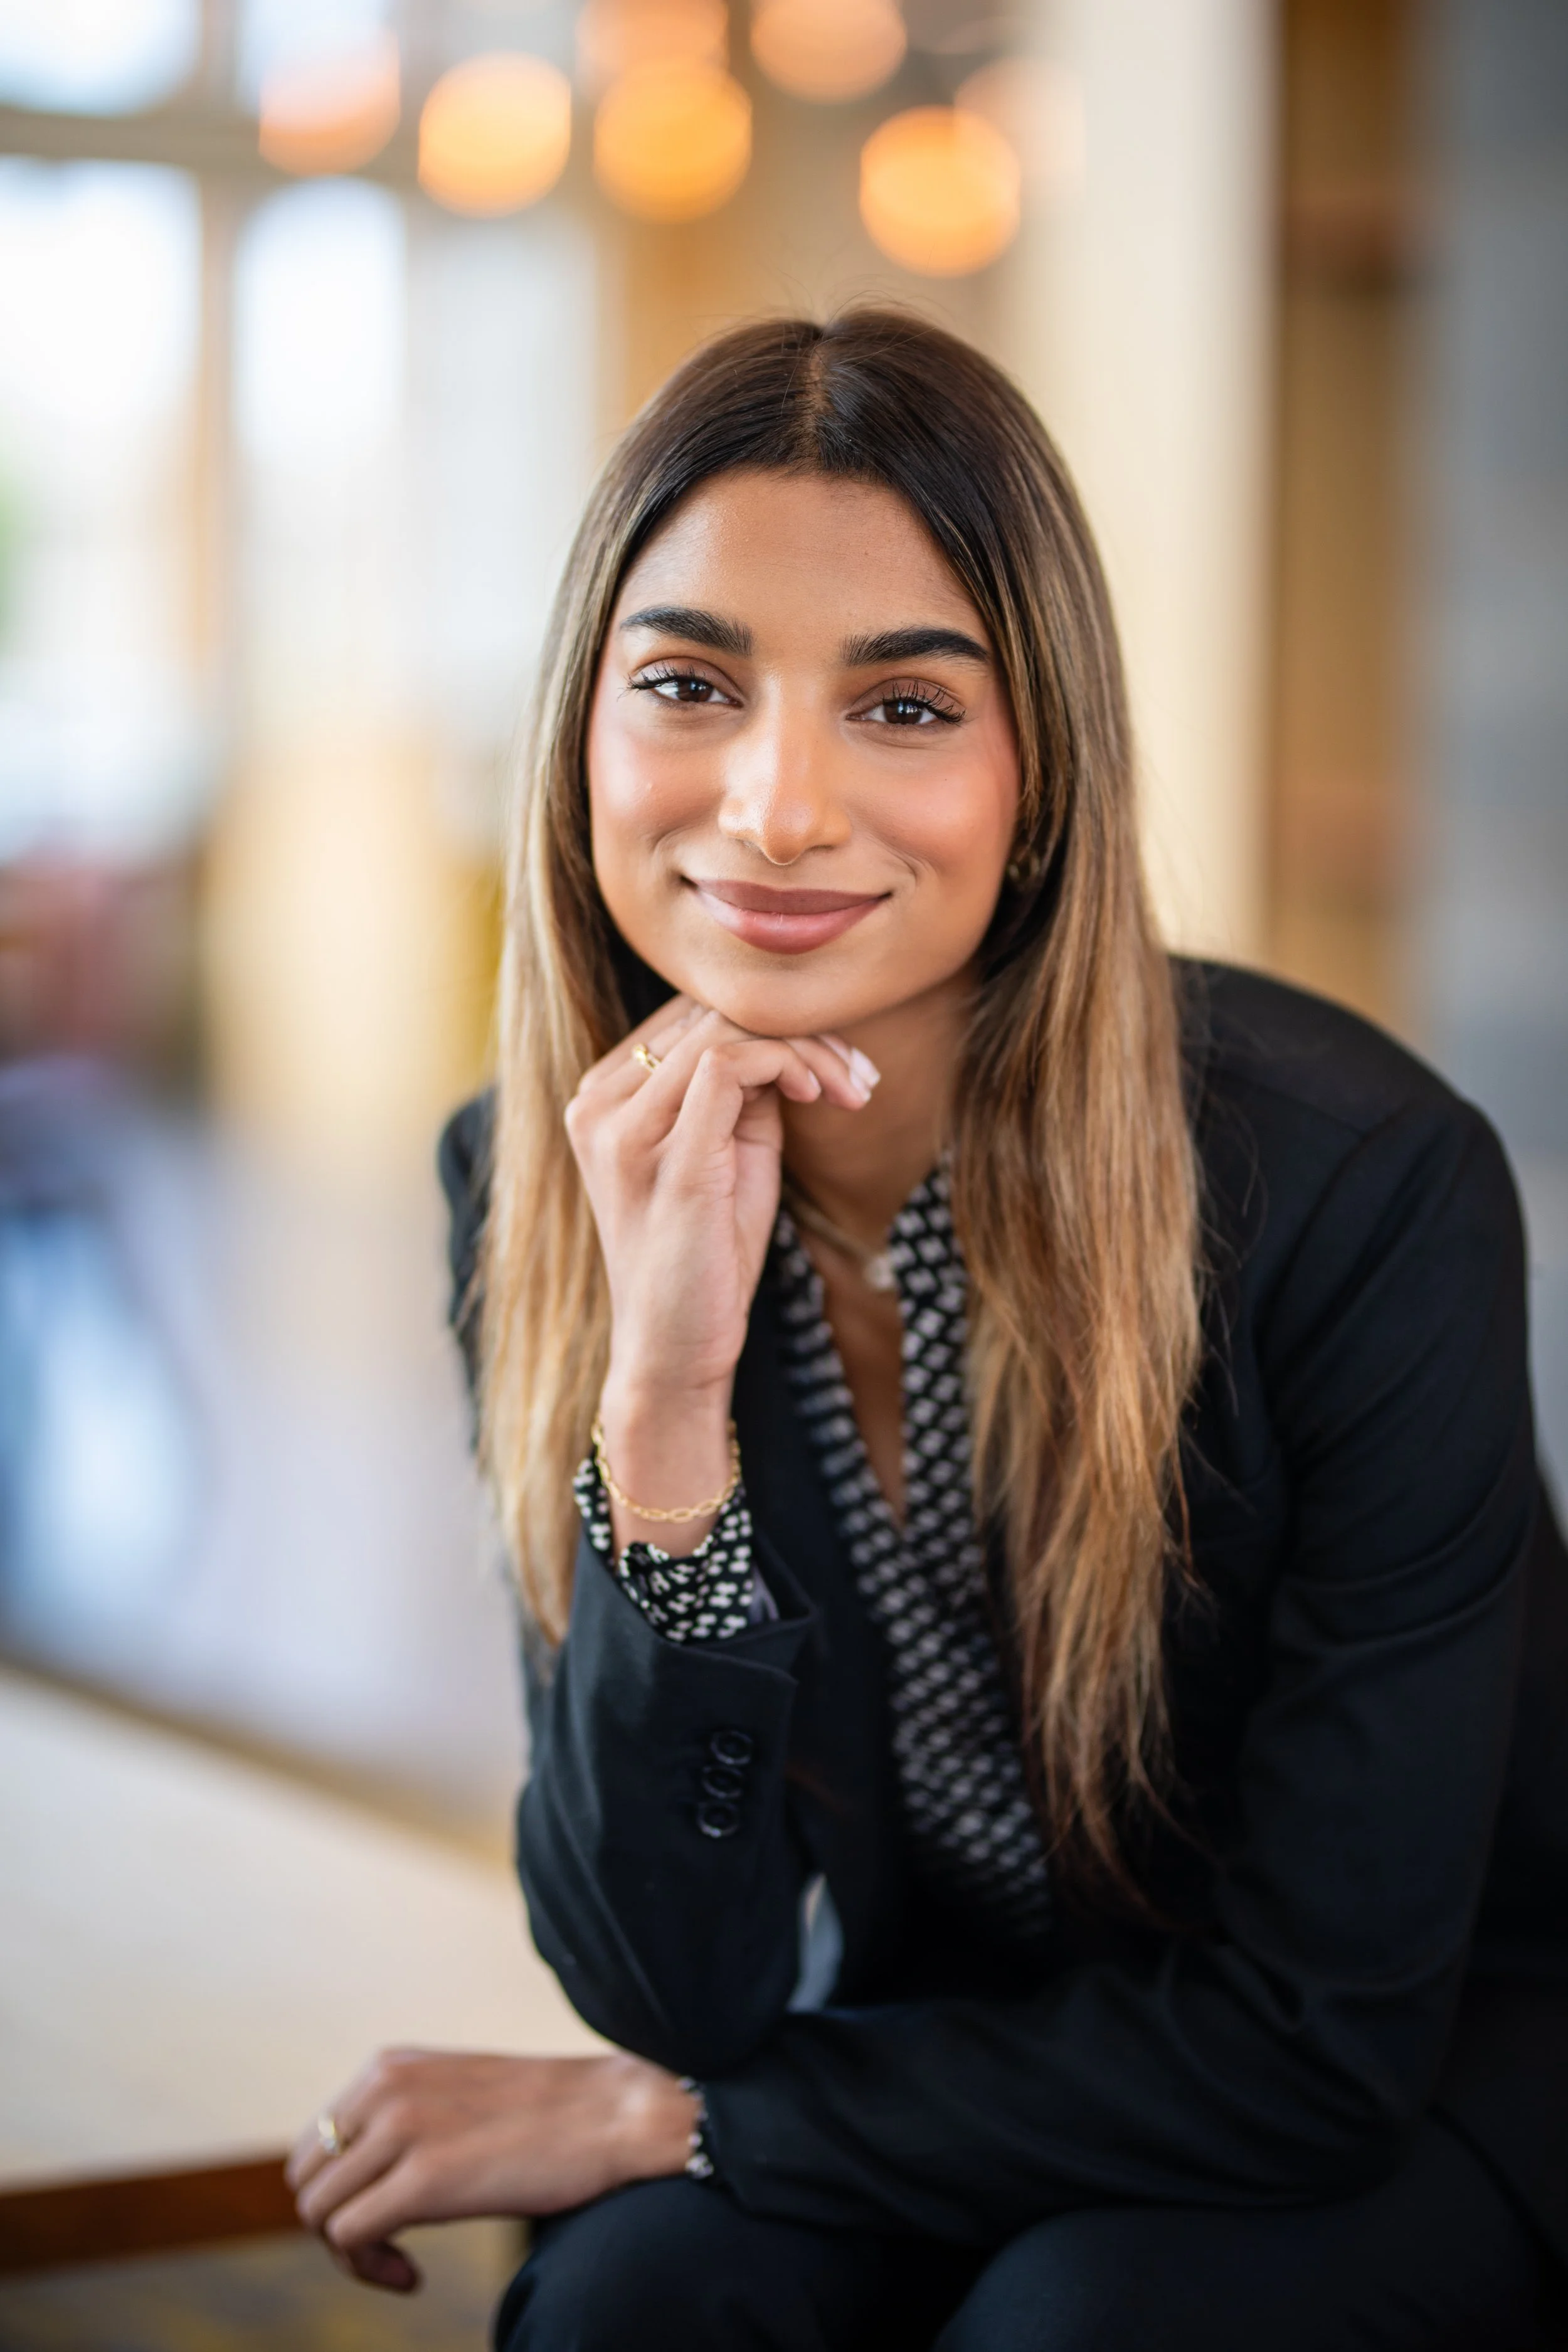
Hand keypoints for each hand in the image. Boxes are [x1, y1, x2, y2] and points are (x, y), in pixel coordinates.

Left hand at [286, 2049, 694, 2293]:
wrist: (616, 2114)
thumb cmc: (550, 2116)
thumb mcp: (457, 2096)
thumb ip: (406, 2119)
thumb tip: (362, 2177)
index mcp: (389, 2067)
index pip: (314, 2142)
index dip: (337, 2193)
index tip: (386, 2219)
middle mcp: (384, 2088)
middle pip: (304, 2177)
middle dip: (335, 2223)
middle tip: (390, 2248)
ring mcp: (402, 2131)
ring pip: (317, 2210)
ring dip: (351, 2254)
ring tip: (404, 2264)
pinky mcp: (424, 2180)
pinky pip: (347, 2237)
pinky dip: (369, 2269)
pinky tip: (413, 2278)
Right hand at [566, 997, 875, 1537]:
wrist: (673, 1353)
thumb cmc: (704, 1259)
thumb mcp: (723, 1156)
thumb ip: (739, 1094)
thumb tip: (788, 1040)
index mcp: (603, 1098)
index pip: (689, 1017)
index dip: (771, 1024)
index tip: (836, 1065)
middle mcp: (596, 1103)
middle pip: (706, 1014)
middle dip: (799, 1032)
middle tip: (857, 1075)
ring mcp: (620, 1129)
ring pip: (721, 1030)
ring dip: (805, 1048)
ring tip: (848, 1087)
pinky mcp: (663, 1158)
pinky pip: (727, 1065)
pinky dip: (787, 1065)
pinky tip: (819, 1094)